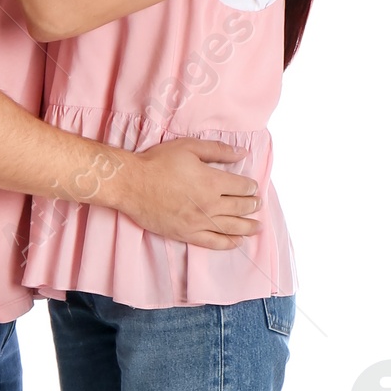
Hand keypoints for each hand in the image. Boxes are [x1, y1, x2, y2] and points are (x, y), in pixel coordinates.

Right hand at [115, 139, 259, 250]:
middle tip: (258, 204)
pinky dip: (229, 242)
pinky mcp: (187, 234)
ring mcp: (199, 221)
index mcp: (212, 181)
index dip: (251, 186)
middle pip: (240, 207)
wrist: (133, 184)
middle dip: (252, 205)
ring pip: (231, 227)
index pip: (242, 186)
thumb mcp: (189, 147)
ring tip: (257, 227)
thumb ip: (218, 150)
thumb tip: (243, 153)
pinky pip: (213, 242)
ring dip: (248, 227)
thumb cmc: (158, 162)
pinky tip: (238, 241)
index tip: (253, 187)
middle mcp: (210, 204)